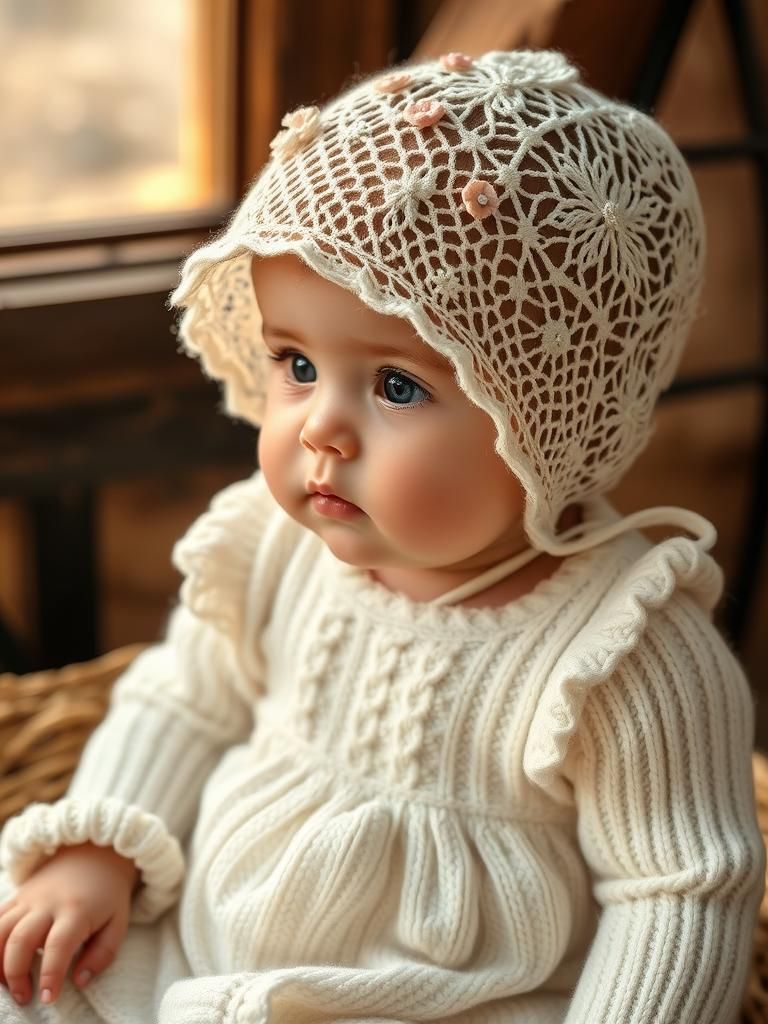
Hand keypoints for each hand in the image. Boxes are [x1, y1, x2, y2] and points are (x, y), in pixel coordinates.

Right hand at [0, 841, 137, 1006]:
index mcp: (77, 910)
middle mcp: (48, 903)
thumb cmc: (107, 894)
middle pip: (20, 941)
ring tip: (7, 984)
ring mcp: (29, 898)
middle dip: (16, 975)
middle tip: (25, 997)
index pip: (58, 946)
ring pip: (0, 930)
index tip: (47, 998)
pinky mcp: (18, 897)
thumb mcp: (117, 922)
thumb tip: (79, 982)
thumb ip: (102, 955)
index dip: (50, 975)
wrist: (95, 853)